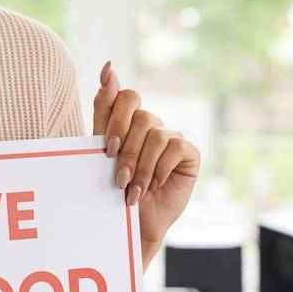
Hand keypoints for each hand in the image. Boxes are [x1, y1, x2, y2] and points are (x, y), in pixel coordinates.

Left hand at [93, 61, 199, 262]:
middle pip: (140, 115)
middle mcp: (151, 125)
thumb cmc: (116, 190)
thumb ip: (104, 112)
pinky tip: (154, 185)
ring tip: (132, 190)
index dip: (116, 110)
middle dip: (125, 149)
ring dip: (140, 166)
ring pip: (155, 134)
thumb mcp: (103, 152)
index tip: (107, 131)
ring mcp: (172, 136)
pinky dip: (159, 168)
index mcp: (128, 121)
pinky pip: (174, 147)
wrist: (134, 224)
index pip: (125, 97)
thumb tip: (108, 67)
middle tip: (117, 177)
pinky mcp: (189, 152)